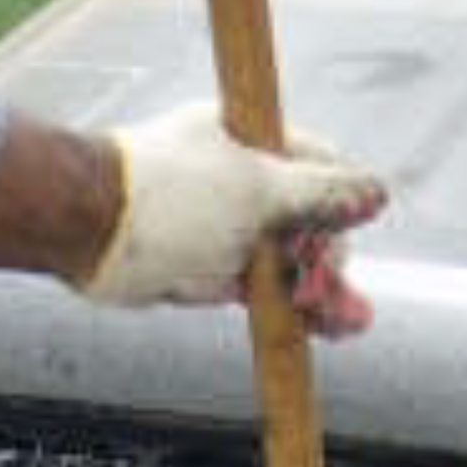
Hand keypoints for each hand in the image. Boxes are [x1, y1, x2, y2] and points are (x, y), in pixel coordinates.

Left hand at [87, 103, 384, 335]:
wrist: (89, 230)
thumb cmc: (167, 194)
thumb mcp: (257, 189)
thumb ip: (321, 196)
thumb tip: (377, 192)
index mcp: (256, 142)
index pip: (323, 168)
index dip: (341, 204)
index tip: (344, 232)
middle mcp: (245, 181)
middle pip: (312, 222)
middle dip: (328, 257)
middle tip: (323, 285)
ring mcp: (228, 227)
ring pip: (291, 261)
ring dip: (321, 291)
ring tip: (347, 321)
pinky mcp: (212, 269)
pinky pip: (266, 290)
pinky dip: (294, 308)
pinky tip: (328, 324)